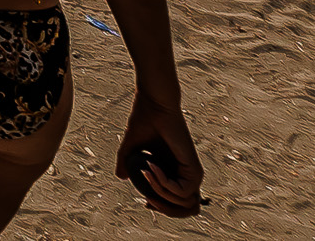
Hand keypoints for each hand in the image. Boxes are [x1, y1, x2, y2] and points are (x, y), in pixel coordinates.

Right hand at [118, 95, 203, 216]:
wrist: (154, 104)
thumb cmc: (144, 120)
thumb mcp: (131, 147)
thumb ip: (126, 162)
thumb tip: (121, 177)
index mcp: (175, 172)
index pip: (177, 202)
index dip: (163, 208)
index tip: (145, 202)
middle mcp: (186, 175)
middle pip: (187, 210)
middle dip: (165, 210)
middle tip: (147, 200)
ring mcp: (192, 173)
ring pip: (186, 205)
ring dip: (161, 195)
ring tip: (146, 174)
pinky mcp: (194, 168)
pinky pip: (182, 191)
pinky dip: (164, 184)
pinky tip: (151, 167)